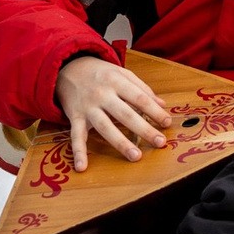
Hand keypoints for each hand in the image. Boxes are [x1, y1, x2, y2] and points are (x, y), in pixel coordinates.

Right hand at [55, 55, 173, 169]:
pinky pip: (76, 136)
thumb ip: (142, 88)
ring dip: (121, 143)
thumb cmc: (100, 73)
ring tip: (136, 156)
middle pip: (126, 114)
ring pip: (105, 127)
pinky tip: (81, 166)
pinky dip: (78, 152)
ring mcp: (88, 107)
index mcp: (116, 81)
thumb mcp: (121, 73)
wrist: (66, 67)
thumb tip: (162, 104)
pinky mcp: (74, 117)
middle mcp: (102, 94)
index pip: (139, 98)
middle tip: (160, 142)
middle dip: (144, 129)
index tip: (167, 123)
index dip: (154, 111)